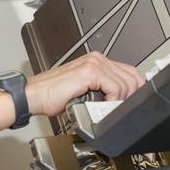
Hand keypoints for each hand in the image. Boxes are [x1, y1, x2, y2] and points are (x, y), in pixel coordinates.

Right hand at [25, 52, 144, 117]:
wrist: (34, 96)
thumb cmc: (52, 96)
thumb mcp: (84, 91)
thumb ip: (101, 90)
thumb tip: (118, 101)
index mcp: (96, 61)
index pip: (129, 71)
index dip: (135, 88)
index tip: (132, 102)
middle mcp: (96, 59)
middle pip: (132, 76)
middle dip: (131, 96)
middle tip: (120, 109)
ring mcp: (93, 63)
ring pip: (126, 83)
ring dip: (121, 101)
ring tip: (109, 109)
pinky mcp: (89, 72)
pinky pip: (115, 87)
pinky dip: (113, 101)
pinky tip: (103, 106)